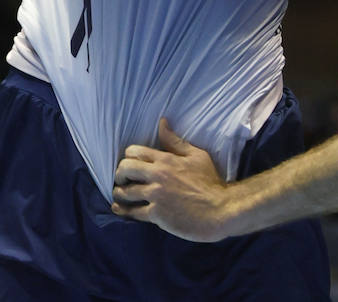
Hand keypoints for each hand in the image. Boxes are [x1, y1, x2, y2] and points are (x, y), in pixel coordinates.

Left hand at [112, 120, 233, 241]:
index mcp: (166, 160)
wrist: (219, 210)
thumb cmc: (210, 182)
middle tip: (122, 179)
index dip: (128, 156)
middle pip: (125, 169)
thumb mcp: (196, 155)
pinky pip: (133, 212)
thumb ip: (175, 141)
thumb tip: (162, 123)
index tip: (130, 163)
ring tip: (119, 194)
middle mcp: (158, 176)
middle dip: (120, 173)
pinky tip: (119, 209)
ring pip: (126, 191)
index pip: (135, 151)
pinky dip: (123, 211)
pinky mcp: (156, 215)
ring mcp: (156, 195)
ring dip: (119, 193)